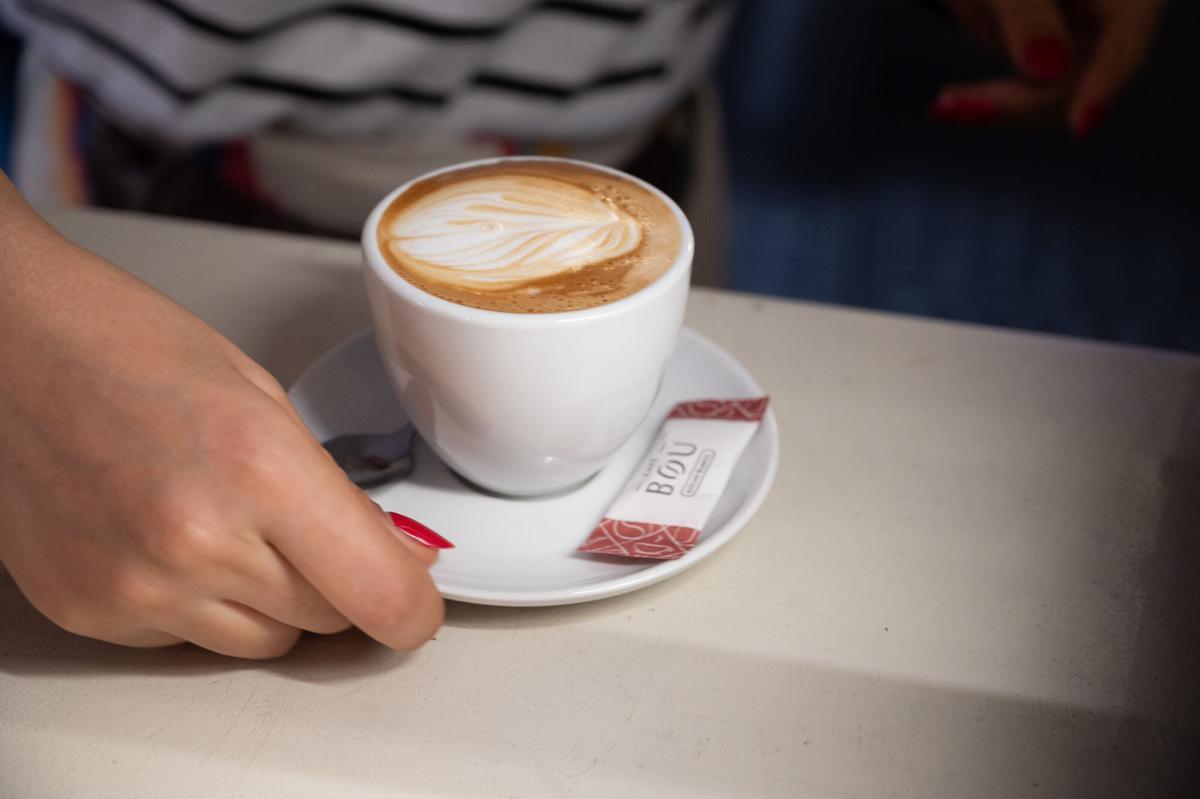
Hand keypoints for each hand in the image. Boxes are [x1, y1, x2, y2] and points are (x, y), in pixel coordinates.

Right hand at [0, 175, 445, 657]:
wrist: (8, 346)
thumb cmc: (131, 347)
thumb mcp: (265, 400)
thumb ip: (335, 493)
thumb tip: (396, 558)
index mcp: (259, 469)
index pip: (381, 595)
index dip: (415, 608)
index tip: (417, 601)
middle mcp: (198, 541)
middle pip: (330, 620)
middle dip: (338, 582)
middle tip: (304, 525)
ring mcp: (136, 586)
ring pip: (266, 642)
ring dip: (272, 600)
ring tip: (225, 520)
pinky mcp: (89, 610)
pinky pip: (190, 641)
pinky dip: (199, 603)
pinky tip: (167, 534)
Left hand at [931, 0, 1164, 135]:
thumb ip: (1029, 13)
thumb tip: (1050, 68)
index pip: (1125, 44)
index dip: (1106, 84)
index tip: (1082, 126)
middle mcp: (1112, 21)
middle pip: (1081, 81)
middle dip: (1019, 102)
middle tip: (953, 106)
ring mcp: (1082, 45)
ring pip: (1051, 98)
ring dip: (997, 106)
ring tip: (944, 104)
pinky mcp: (1051, 64)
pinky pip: (1028, 95)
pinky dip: (989, 101)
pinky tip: (948, 104)